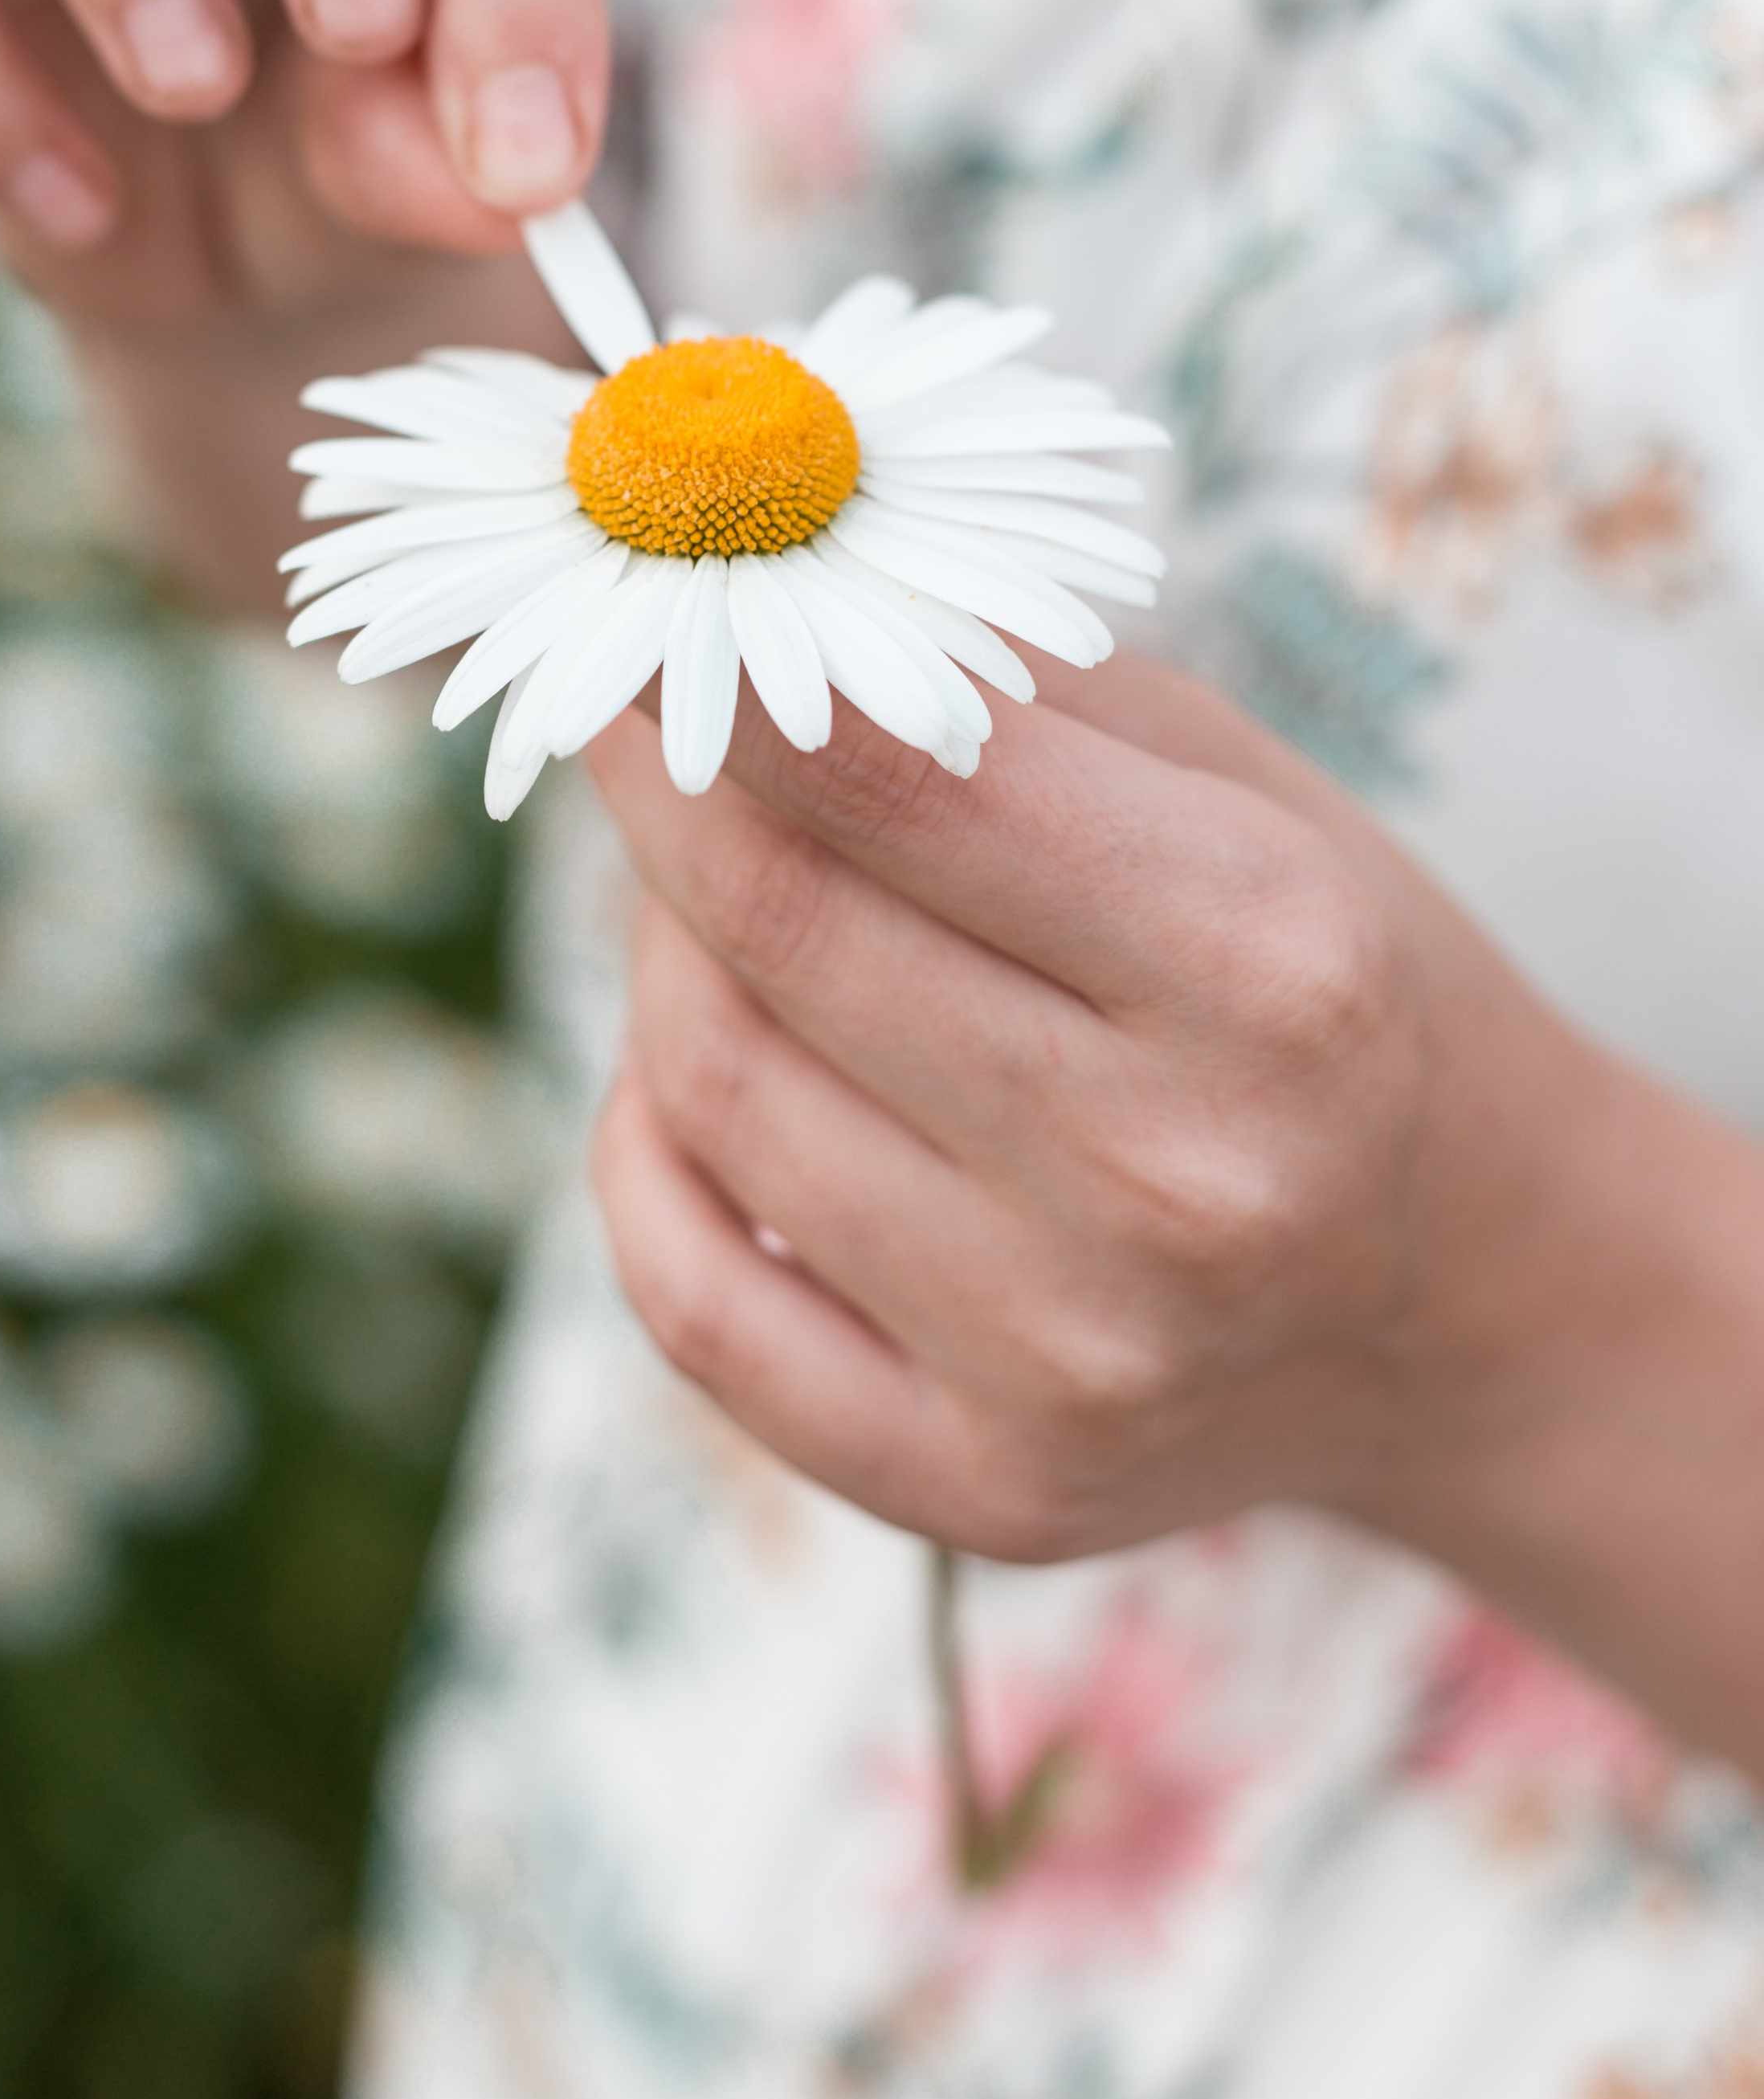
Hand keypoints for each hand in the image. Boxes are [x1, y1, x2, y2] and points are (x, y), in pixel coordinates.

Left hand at [585, 654, 1763, 1770]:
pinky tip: (695, 1084)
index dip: (713, 676)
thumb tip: (743, 613)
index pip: (891, 780)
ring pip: (708, 1089)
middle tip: (634, 722)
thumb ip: (1006, 692)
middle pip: (773, 925)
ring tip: (725, 903)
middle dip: (663, 791)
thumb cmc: (1332, 993)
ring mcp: (1071, 1356)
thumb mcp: (1242, 794)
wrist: (1466, 1300)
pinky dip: (643, 1155)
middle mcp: (1175, 1175)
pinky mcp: (983, 1487)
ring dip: (665, 958)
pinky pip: (686, 1296)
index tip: (631, 611)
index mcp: (1265, 960)